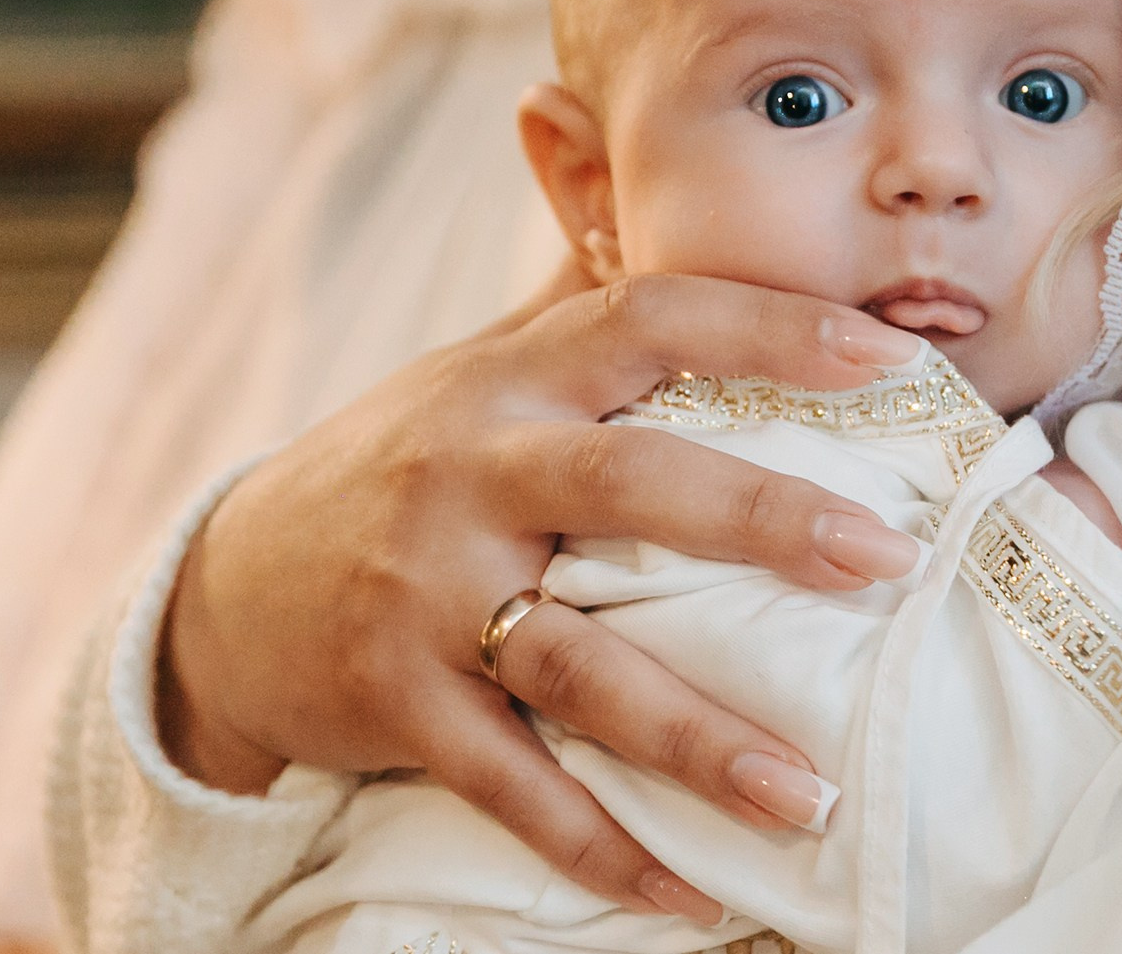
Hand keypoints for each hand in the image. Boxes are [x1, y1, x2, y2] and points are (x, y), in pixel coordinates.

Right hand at [159, 274, 924, 923]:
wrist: (228, 587)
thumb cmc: (399, 464)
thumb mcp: (475, 373)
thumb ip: (581, 318)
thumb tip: (697, 233)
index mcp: (507, 379)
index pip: (647, 319)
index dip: (769, 328)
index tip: (892, 358)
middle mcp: (468, 471)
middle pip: (628, 485)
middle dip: (764, 520)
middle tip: (889, 562)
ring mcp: (425, 592)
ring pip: (577, 664)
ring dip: (699, 736)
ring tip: (811, 793)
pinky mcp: (395, 700)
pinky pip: (510, 783)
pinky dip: (599, 842)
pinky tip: (690, 888)